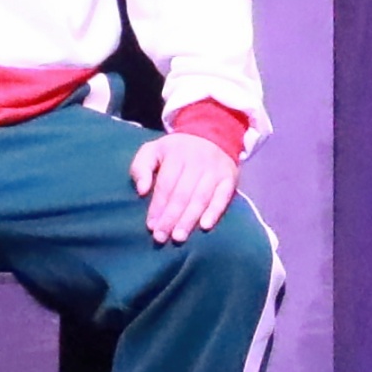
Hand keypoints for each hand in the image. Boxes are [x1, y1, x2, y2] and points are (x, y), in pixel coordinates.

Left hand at [130, 124, 243, 246]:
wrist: (212, 134)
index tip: (151, 226)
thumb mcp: (153, 150)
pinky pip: (223, 197)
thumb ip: (141, 168)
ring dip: (189, 219)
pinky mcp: (230, 177)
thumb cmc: (176, 150)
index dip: (158, 206)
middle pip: (182, 194)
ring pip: (201, 198)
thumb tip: (142, 191)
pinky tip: (205, 226)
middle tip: (161, 238)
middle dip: (171, 218)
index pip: (166, 184)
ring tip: (178, 237)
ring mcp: (215, 170)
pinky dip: (215, 212)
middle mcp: (197, 161)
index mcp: (176, 153)